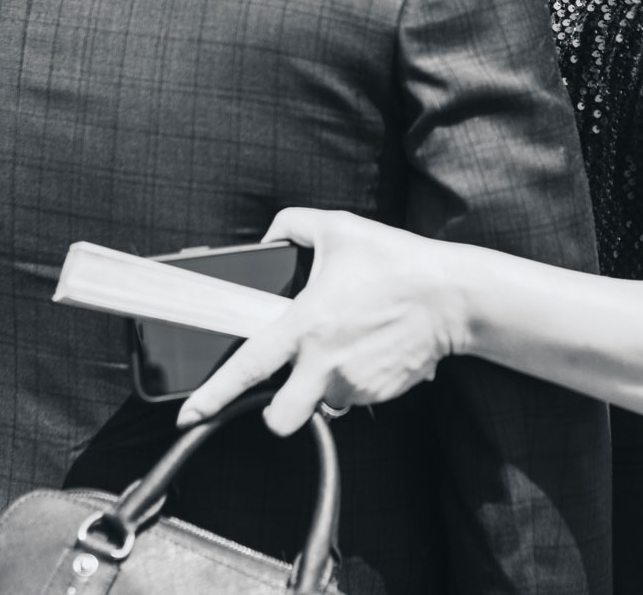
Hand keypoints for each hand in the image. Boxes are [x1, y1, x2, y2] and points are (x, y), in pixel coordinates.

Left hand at [176, 209, 467, 436]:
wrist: (451, 297)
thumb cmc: (396, 261)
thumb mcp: (340, 228)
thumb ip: (294, 225)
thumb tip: (270, 237)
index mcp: (306, 325)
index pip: (248, 367)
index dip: (214, 395)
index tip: (190, 414)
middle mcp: (324, 363)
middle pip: (280, 418)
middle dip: (275, 412)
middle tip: (287, 387)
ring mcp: (353, 384)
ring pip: (322, 402)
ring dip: (324, 385)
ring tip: (346, 347)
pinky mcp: (378, 395)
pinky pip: (353, 398)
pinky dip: (354, 380)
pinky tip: (369, 350)